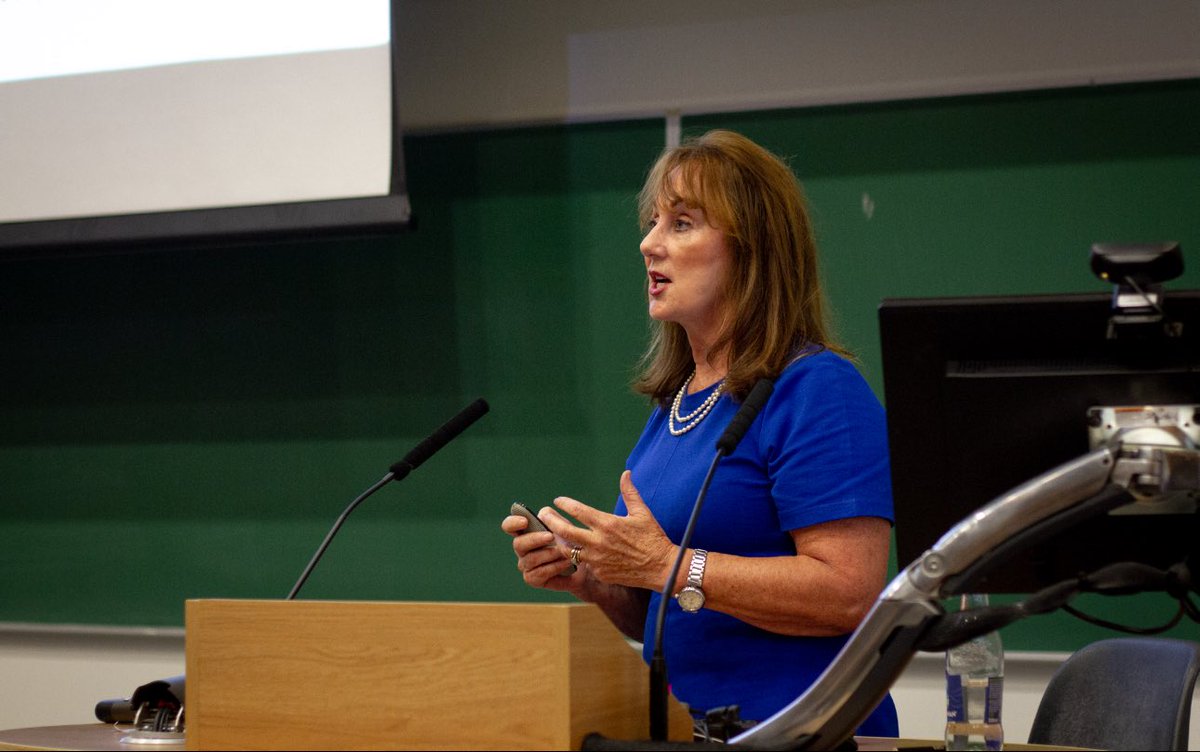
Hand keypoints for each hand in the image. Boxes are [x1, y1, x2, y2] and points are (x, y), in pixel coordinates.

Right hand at [501, 511, 582, 593]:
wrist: (583, 564)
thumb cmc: (570, 541)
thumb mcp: (564, 525)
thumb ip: (552, 517)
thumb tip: (541, 515)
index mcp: (525, 532)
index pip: (509, 526)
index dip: (513, 523)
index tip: (525, 521)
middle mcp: (522, 548)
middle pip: (518, 543)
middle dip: (535, 539)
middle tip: (551, 536)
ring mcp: (525, 564)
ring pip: (530, 559)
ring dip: (548, 554)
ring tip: (563, 551)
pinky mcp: (532, 579)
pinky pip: (539, 572)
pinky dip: (555, 566)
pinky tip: (566, 562)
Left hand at [541, 470, 674, 591]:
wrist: (661, 568)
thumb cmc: (652, 538)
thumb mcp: (642, 513)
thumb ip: (630, 492)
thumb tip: (626, 473)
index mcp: (607, 524)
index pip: (578, 511)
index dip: (565, 504)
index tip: (558, 501)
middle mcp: (598, 542)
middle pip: (564, 531)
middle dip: (550, 521)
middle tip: (544, 514)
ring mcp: (597, 560)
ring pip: (567, 550)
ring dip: (558, 541)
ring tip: (553, 533)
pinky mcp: (599, 573)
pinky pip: (582, 564)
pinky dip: (576, 556)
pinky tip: (572, 550)